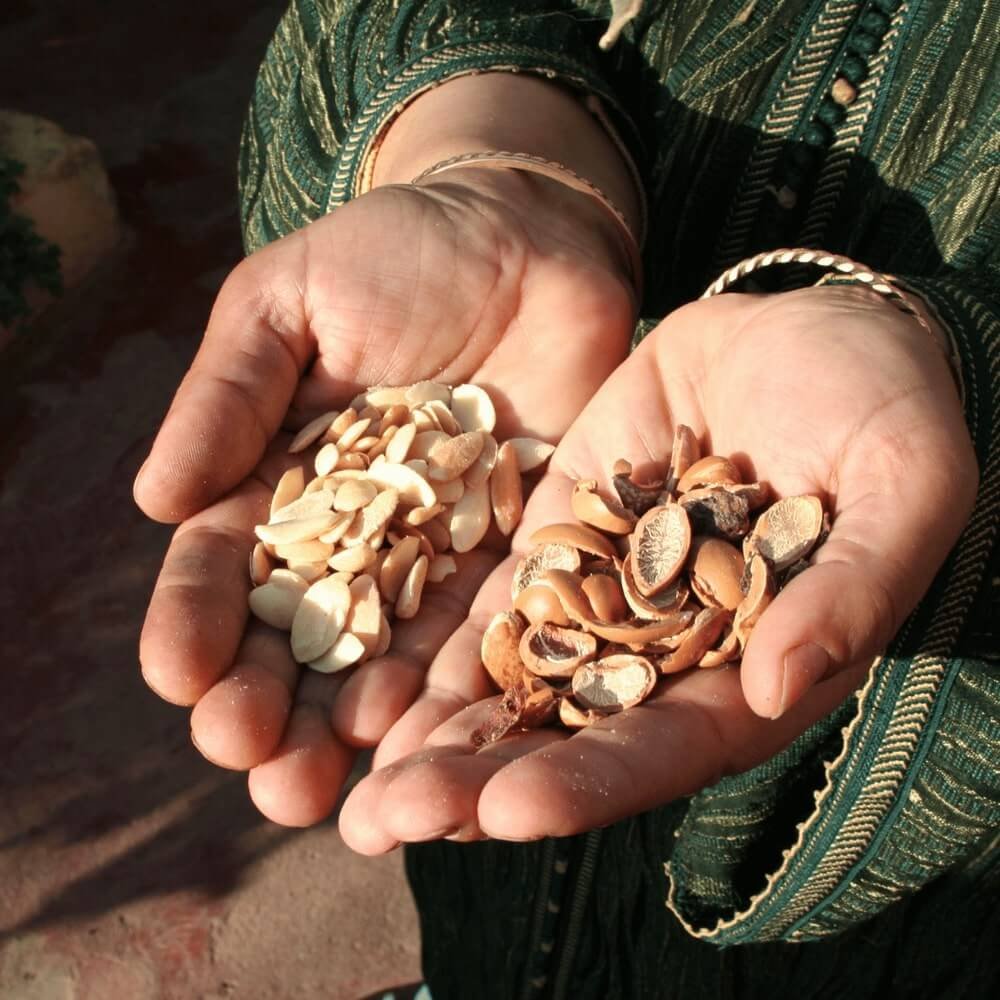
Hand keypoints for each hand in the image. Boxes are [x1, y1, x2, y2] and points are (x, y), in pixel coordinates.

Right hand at [134, 168, 634, 824]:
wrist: (522, 234)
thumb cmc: (393, 253)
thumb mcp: (286, 304)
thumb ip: (227, 397)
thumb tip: (154, 502)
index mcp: (284, 481)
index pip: (229, 566)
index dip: (200, 622)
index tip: (180, 675)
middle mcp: (357, 534)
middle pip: (305, 636)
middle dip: (274, 704)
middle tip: (255, 767)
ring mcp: (438, 549)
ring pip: (389, 654)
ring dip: (355, 725)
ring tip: (326, 791)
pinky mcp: (517, 546)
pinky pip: (482, 625)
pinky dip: (454, 684)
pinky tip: (428, 739)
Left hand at [338, 285, 976, 850]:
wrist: (818, 338)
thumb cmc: (889, 411)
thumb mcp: (905, 486)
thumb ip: (854, 590)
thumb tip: (782, 684)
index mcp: (754, 665)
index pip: (667, 744)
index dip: (591, 782)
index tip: (505, 814)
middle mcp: (667, 648)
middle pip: (570, 732)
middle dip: (479, 781)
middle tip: (384, 825)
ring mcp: (606, 590)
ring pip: (516, 678)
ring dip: (436, 733)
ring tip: (352, 789)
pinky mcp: (563, 531)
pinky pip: (496, 596)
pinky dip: (438, 642)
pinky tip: (368, 679)